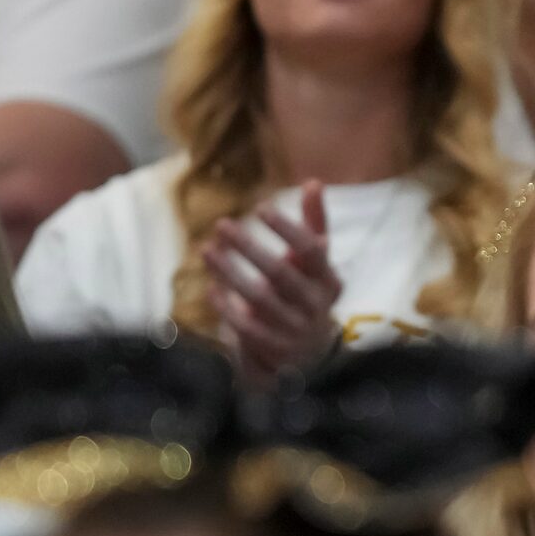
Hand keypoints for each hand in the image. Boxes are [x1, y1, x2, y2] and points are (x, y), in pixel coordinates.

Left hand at [204, 185, 343, 379]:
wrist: (309, 353)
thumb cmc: (307, 292)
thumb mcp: (315, 263)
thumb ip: (314, 224)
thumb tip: (312, 182)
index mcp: (328, 280)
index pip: (312, 251)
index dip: (287, 229)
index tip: (260, 208)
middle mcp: (315, 305)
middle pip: (280, 273)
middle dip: (249, 248)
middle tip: (222, 225)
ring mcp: (295, 329)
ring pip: (258, 299)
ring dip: (230, 273)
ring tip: (206, 250)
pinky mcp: (274, 348)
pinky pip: (246, 326)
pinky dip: (227, 307)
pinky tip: (211, 288)